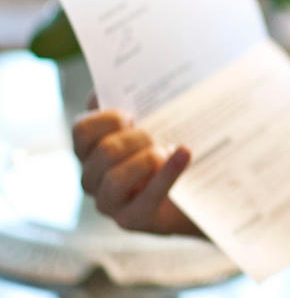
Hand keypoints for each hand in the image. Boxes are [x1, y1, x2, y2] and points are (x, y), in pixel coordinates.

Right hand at [71, 106, 196, 234]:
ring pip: (115, 178)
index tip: (133, 114)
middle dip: (136, 138)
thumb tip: (126, 77)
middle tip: (158, 135)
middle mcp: (93, 177)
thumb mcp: (153, 117)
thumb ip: (135, 98)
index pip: (82, 130)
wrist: (199, 186)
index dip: (108, 118)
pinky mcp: (131, 220)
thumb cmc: (170, 144)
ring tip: (168, 151)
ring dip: (148, 160)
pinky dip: (167, 174)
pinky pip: (145, 197)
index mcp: (91, 149)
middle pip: (104, 152)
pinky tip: (184, 153)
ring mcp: (108, 201)